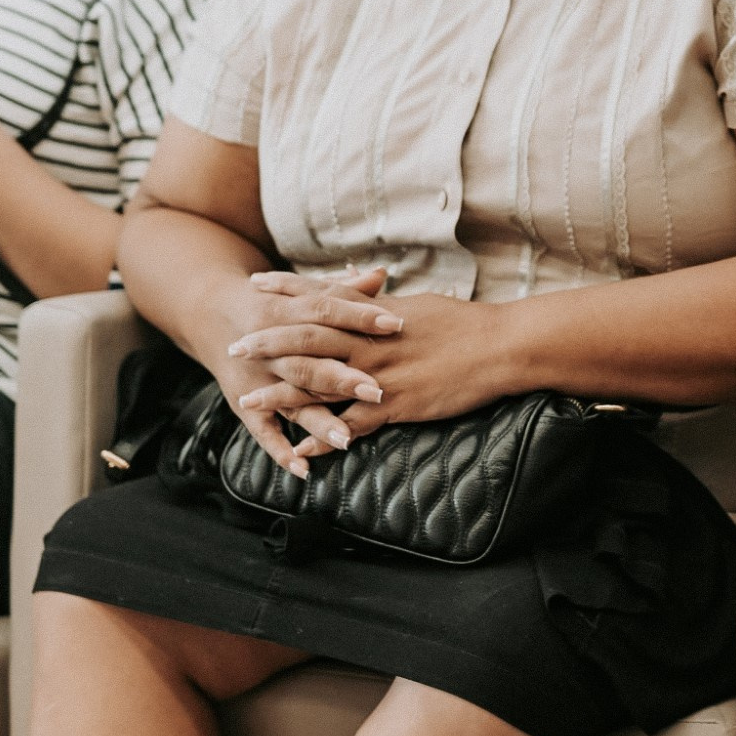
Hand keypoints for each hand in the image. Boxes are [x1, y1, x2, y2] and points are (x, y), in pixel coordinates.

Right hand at [206, 267, 399, 477]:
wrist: (211, 312)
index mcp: (284, 309)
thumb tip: (382, 275)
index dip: (359, 317)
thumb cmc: (271, 302)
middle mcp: (269, 346)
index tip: (396, 325)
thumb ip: (342, 289)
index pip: (326, 311)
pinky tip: (303, 470)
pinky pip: (262, 431)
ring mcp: (255, 379)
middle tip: (378, 391)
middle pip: (308, 362)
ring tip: (348, 441)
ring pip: (288, 401)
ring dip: (317, 422)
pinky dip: (280, 452)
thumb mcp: (300, 292)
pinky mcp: (244, 403)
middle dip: (341, 378)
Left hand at [229, 277, 517, 449]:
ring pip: (319, 382)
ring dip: (281, 394)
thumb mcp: (420, 305)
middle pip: (308, 338)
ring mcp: (380, 374)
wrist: (500, 346)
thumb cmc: (466, 324)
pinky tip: (299, 451)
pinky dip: (322, 439)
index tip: (255, 284)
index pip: (322, 296)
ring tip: (247, 401)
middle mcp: (370, 341)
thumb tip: (371, 292)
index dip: (286, 291)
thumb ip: (387, 305)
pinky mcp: (395, 405)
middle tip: (234, 346)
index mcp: (376, 313)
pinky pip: (350, 425)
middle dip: (268, 343)